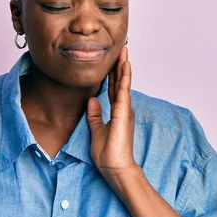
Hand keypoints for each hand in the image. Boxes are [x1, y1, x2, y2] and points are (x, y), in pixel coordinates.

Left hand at [87, 46, 140, 184]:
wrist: (115, 167)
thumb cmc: (108, 154)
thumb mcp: (96, 131)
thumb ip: (95, 115)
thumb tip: (91, 101)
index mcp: (117, 112)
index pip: (114, 88)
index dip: (113, 74)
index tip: (113, 60)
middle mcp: (123, 108)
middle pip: (120, 81)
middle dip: (119, 65)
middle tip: (120, 48)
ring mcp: (125, 109)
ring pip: (124, 82)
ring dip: (123, 66)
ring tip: (123, 50)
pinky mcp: (123, 112)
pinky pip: (124, 90)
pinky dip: (124, 77)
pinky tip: (125, 65)